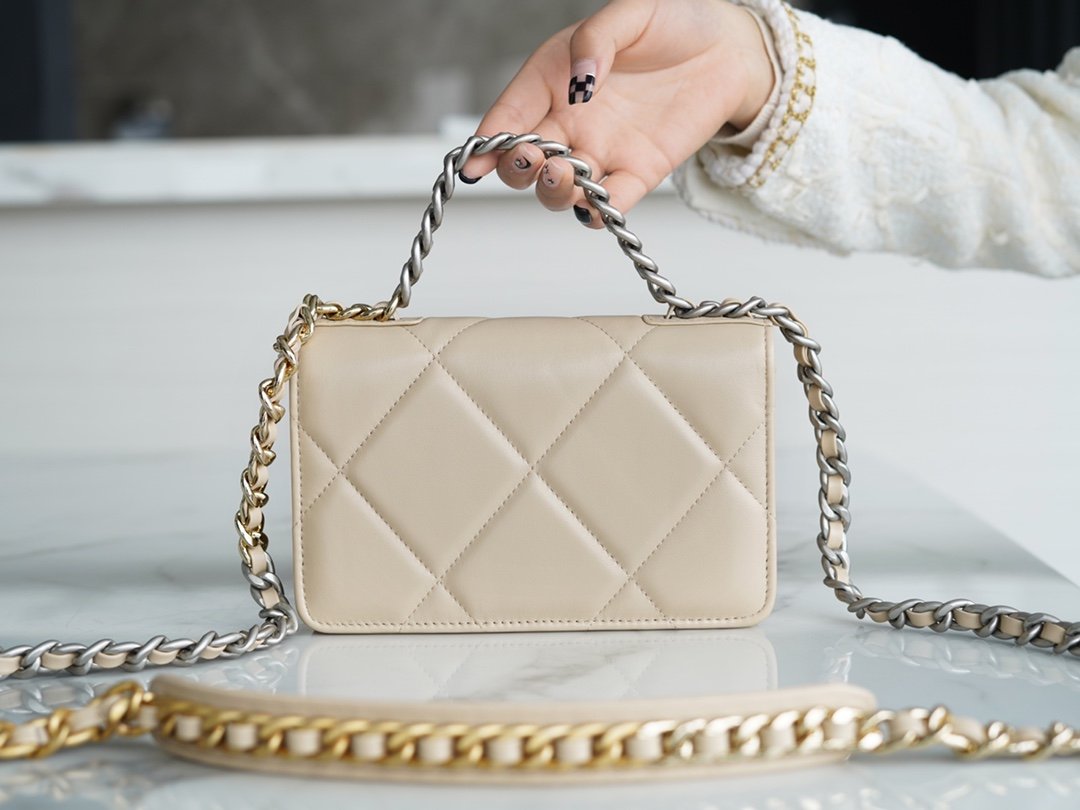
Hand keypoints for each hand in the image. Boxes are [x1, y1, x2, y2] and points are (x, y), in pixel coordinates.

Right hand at [459, 0, 775, 227]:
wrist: (728, 43)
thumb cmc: (675, 19)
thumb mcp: (632, 10)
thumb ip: (597, 38)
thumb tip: (579, 81)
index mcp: (554, 80)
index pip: (509, 116)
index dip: (487, 143)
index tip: (474, 163)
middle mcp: (571, 121)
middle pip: (527, 162)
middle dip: (517, 169)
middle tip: (531, 158)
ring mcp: (603, 150)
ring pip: (562, 188)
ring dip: (554, 191)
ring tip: (565, 174)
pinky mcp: (640, 171)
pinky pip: (613, 201)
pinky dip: (602, 210)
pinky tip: (599, 206)